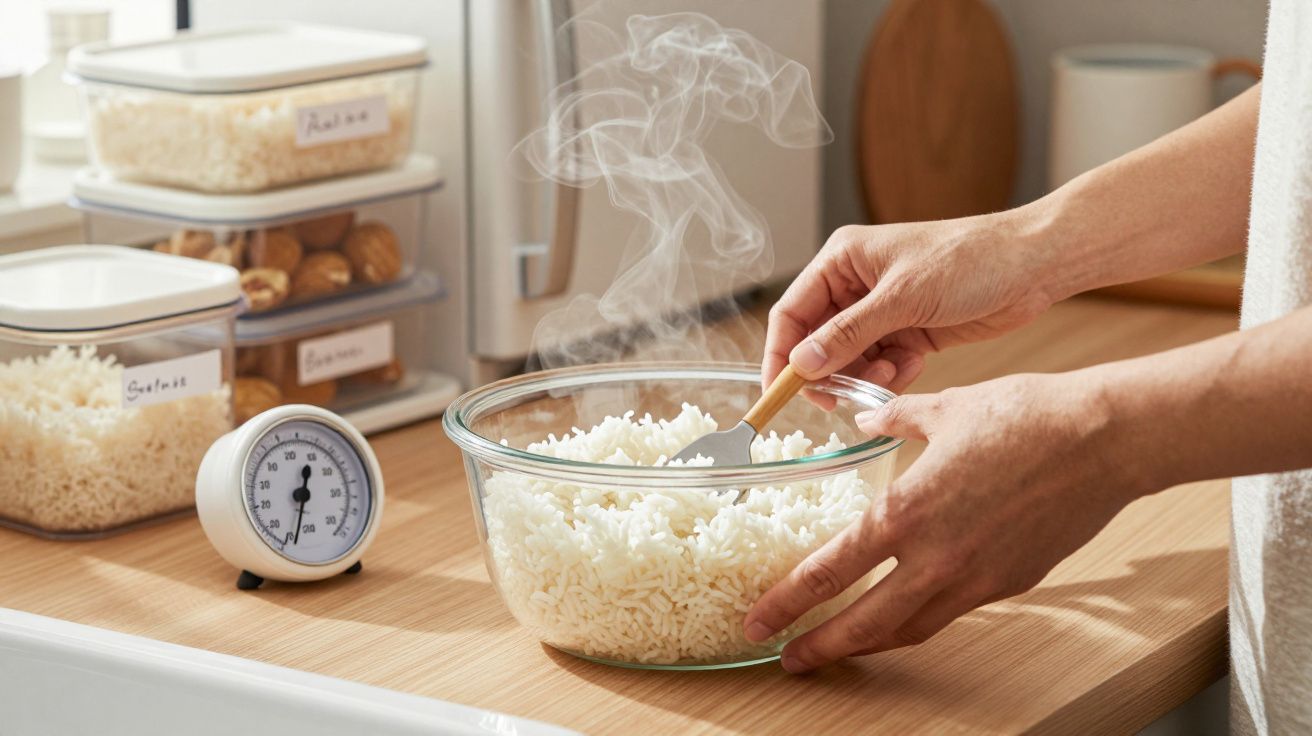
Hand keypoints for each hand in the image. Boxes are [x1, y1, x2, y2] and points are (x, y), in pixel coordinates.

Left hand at [742, 371, 1145, 672]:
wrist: (1103, 440)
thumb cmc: (1024, 416)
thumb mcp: (944, 407)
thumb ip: (895, 419)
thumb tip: (867, 418)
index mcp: (905, 513)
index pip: (828, 573)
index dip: (786, 603)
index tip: (759, 622)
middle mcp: (934, 558)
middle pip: (863, 624)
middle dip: (819, 647)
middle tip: (788, 659)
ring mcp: (976, 579)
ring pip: (909, 629)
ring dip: (869, 643)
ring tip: (840, 648)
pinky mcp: (1011, 584)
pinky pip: (953, 611)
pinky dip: (921, 618)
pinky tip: (908, 612)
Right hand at [764, 209, 1056, 392]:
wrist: (1033, 266)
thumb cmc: (969, 260)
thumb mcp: (902, 298)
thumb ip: (848, 334)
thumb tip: (802, 365)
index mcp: (843, 260)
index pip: (792, 313)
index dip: (782, 354)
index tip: (782, 392)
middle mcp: (856, 285)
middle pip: (818, 342)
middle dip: (831, 370)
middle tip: (843, 397)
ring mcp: (883, 310)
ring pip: (851, 359)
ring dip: (866, 376)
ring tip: (894, 372)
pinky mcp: (909, 331)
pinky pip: (882, 365)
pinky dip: (893, 375)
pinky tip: (915, 364)